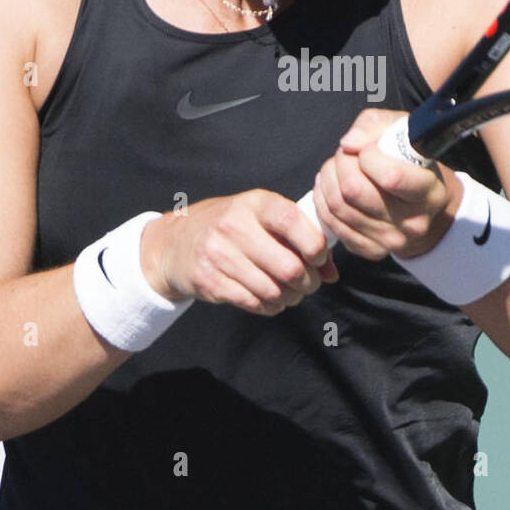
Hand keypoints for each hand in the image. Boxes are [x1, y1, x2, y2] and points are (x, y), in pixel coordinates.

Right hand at [140, 191, 337, 315]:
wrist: (177, 242)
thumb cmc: (232, 227)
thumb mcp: (263, 219)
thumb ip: (300, 238)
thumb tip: (332, 272)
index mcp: (255, 203)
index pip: (292, 221)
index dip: (315, 245)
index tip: (319, 257)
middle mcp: (235, 226)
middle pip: (289, 267)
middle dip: (308, 282)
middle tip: (309, 283)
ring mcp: (219, 255)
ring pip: (273, 290)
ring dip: (291, 297)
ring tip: (291, 293)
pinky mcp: (210, 281)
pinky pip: (254, 303)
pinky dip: (271, 306)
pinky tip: (271, 299)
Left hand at [311, 108, 462, 260]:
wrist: (422, 204)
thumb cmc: (410, 160)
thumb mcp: (401, 130)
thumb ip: (374, 125)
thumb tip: (348, 144)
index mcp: (430, 192)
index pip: (390, 177)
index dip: (367, 156)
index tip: (368, 150)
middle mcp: (413, 222)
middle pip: (354, 190)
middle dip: (341, 163)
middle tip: (346, 155)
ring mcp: (391, 241)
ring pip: (337, 205)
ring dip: (328, 178)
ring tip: (337, 167)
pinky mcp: (371, 250)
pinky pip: (331, 223)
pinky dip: (323, 200)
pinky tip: (332, 187)